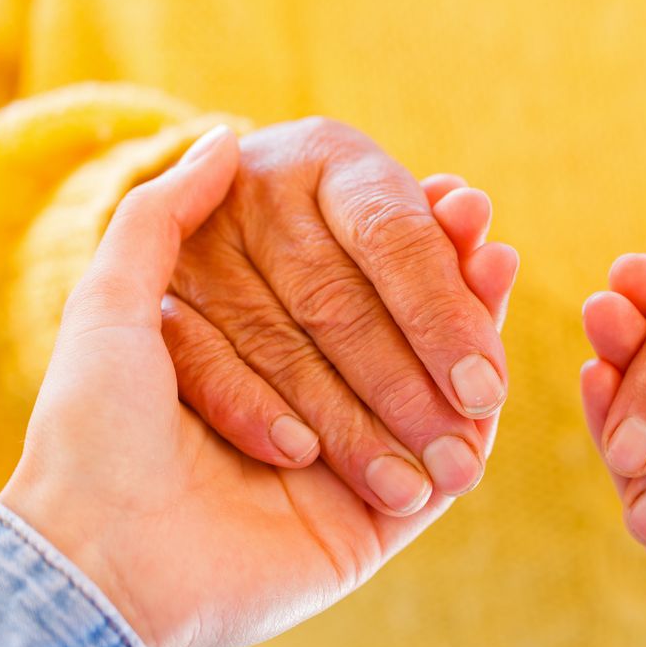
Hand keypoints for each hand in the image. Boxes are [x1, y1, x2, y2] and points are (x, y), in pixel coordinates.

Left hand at [0, 128, 509, 646]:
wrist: (98, 557)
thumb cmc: (97, 433)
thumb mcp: (113, 307)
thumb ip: (160, 219)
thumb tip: (218, 138)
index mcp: (261, 349)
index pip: (349, 281)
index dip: (401, 240)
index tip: (445, 197)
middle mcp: (311, 400)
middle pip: (397, 330)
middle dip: (446, 277)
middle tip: (481, 222)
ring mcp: (353, 461)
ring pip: (432, 389)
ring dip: (471, 327)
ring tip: (499, 261)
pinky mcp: (380, 521)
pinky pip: (442, 464)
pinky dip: (477, 415)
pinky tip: (497, 360)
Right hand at [165, 118, 517, 515]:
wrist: (236, 231)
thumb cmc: (354, 249)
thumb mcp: (405, 244)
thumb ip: (449, 260)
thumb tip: (498, 259)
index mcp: (334, 158)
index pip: (396, 238)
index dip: (443, 318)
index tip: (486, 393)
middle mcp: (259, 185)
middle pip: (338, 302)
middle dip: (405, 392)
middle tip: (457, 463)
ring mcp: (197, 241)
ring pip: (278, 344)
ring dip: (346, 424)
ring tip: (406, 488)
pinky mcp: (147, 295)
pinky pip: (202, 362)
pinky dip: (254, 410)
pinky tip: (305, 456)